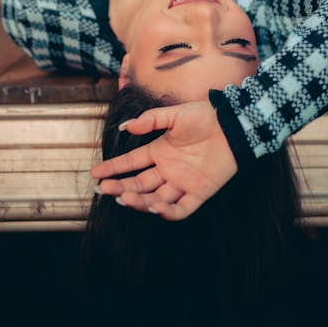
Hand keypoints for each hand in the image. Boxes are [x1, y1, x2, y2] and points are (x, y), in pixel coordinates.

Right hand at [91, 100, 237, 219]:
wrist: (232, 125)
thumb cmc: (203, 117)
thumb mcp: (174, 115)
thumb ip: (150, 121)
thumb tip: (125, 127)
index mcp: (160, 151)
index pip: (131, 163)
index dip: (113, 168)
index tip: (95, 173)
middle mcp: (168, 169)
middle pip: (139, 184)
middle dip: (120, 187)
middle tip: (104, 189)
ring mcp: (182, 182)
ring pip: (155, 198)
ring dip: (140, 200)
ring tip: (124, 197)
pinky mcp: (199, 192)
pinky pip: (181, 209)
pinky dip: (168, 212)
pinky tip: (154, 207)